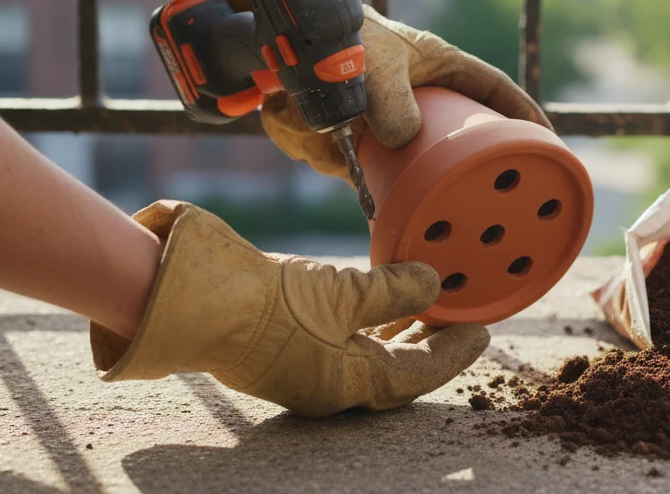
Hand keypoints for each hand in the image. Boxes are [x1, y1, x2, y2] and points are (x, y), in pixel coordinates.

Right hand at [89, 201, 488, 416]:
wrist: (187, 297)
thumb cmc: (264, 301)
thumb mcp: (340, 291)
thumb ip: (392, 289)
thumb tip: (435, 284)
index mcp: (344, 384)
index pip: (415, 375)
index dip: (452, 353)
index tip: (482, 331)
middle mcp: (325, 384)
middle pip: (392, 370)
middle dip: (427, 344)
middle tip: (457, 316)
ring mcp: (300, 365)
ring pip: (364, 354)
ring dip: (395, 330)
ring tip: (422, 302)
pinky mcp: (279, 342)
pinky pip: (337, 338)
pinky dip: (363, 319)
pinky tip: (370, 293)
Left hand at [217, 0, 550, 183]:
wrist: (268, 33)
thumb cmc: (333, 33)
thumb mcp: (371, 58)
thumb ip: (388, 98)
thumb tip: (402, 142)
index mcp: (439, 68)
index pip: (494, 90)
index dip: (525, 117)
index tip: (548, 144)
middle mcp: (414, 101)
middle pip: (443, 144)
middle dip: (419, 166)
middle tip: (417, 181)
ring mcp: (378, 125)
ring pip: (377, 163)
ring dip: (333, 146)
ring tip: (303, 108)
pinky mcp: (341, 141)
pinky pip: (332, 161)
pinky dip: (303, 140)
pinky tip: (284, 108)